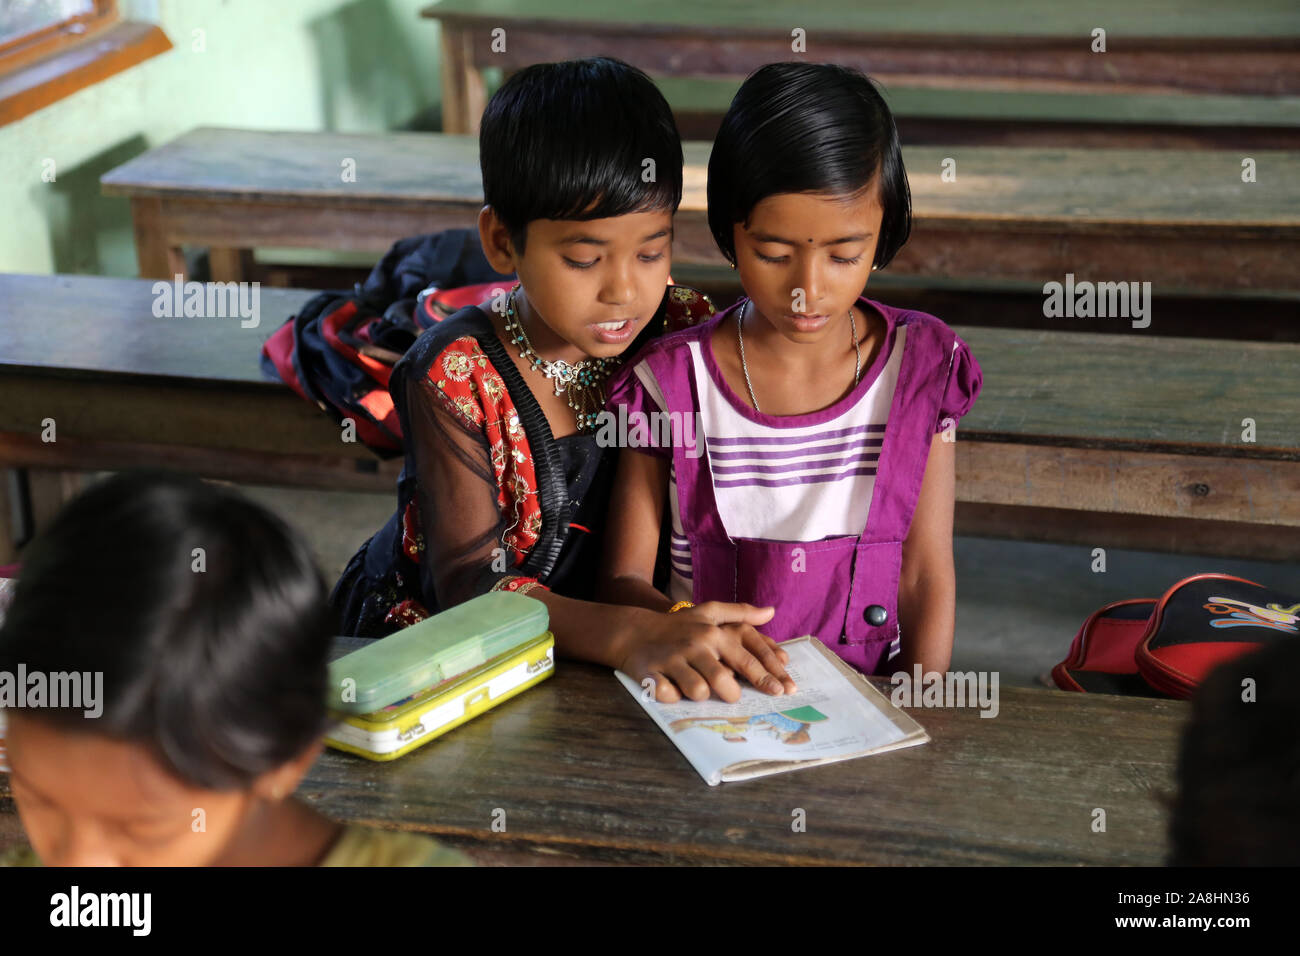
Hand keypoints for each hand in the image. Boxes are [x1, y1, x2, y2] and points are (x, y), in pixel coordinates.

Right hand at [619, 602, 796, 703]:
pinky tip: (670, 688)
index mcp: (713, 633)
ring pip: (698, 691)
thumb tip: (771, 612)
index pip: (746, 658)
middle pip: (723, 681)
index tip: (782, 692)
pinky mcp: (651, 674)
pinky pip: (669, 695)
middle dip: (732, 693)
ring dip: (700, 694)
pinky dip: (672, 696)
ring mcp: (673, 660)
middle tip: (732, 695)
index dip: (767, 677)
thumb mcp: (709, 613)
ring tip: (696, 688)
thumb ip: (741, 613)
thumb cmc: (678, 626)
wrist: (634, 631)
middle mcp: (695, 646)